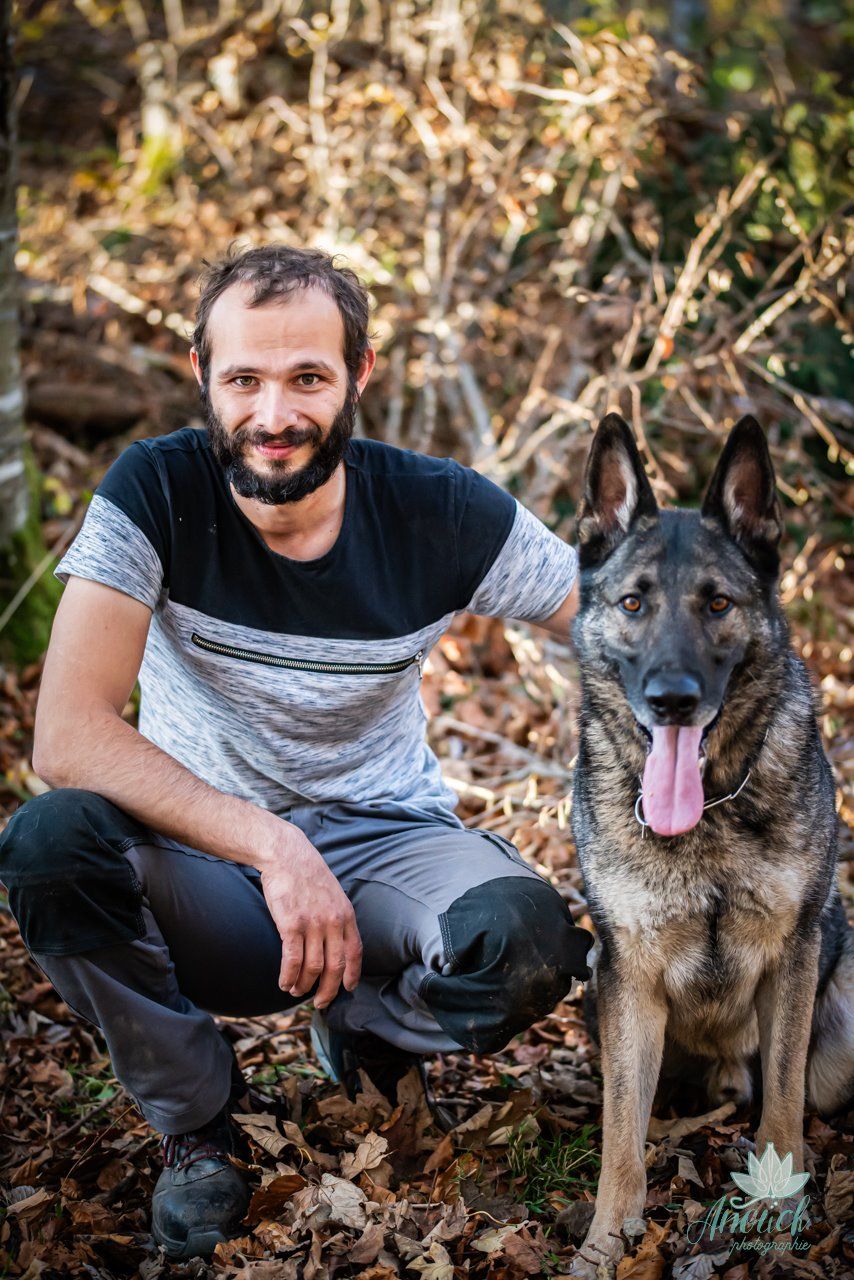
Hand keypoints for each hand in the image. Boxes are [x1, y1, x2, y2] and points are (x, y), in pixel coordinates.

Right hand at [258, 825, 361, 1008]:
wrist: (287, 855)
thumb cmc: (308, 874)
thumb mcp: (333, 894)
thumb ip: (337, 917)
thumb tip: (335, 942)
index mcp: (346, 915)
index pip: (355, 952)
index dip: (352, 974)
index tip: (348, 988)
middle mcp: (333, 922)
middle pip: (335, 966)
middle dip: (328, 990)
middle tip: (321, 1003)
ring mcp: (313, 924)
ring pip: (313, 967)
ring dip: (305, 985)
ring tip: (297, 991)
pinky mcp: (291, 924)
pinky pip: (293, 960)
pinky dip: (289, 976)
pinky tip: (285, 983)